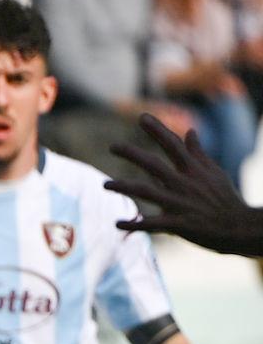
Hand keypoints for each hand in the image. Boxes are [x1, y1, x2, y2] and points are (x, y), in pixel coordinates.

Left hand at [107, 112, 262, 254]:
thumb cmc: (224, 197)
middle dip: (133, 154)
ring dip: (125, 187)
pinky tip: (118, 224)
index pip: (173, 145)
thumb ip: (198, 153)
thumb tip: (190, 131)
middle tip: (113, 146)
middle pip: (154, 165)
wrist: (238, 226)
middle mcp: (184, 183)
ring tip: (105, 184)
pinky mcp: (179, 224)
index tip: (142, 117)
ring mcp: (180, 203)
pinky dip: (135, 224)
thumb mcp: (214, 172)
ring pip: (148, 192)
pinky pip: (152, 223)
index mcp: (193, 169)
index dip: (158, 130)